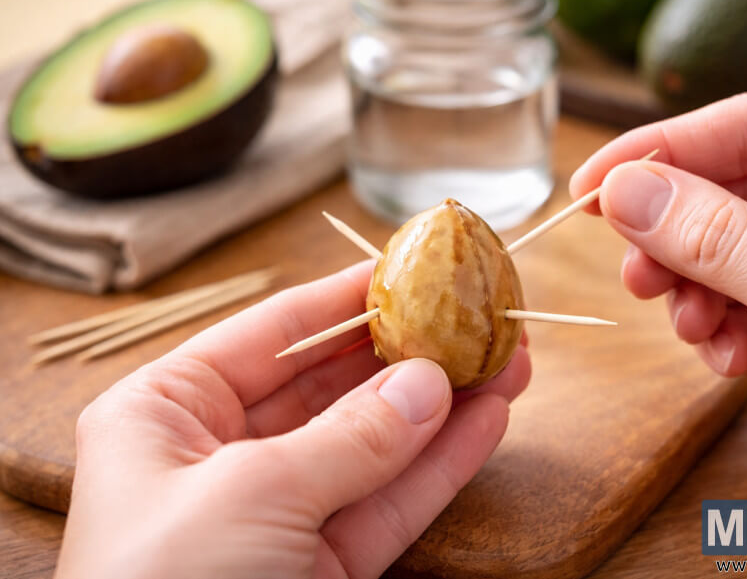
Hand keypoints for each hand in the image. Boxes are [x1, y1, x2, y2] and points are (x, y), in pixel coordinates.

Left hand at [55, 261, 530, 578]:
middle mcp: (221, 456)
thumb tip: (428, 382)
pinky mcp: (318, 568)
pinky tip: (487, 423)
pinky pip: (387, 504)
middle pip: (332, 386)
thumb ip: (348, 437)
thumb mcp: (250, 495)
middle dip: (409, 353)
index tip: (408, 268)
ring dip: (442, 407)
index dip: (344, 299)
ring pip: (373, 446)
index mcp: (168, 413)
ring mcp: (276, 513)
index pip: (272, 334)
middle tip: (476, 319)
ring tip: (507, 362)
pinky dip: (439, 467)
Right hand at [570, 92, 746, 486]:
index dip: (661, 152)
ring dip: (697, 297)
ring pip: (728, 257)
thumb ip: (721, 240)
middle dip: (676, 242)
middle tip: (637, 276)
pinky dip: (726, 336)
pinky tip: (733, 361)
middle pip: (728, 195)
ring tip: (696, 329)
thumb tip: (627, 192)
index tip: (592, 185)